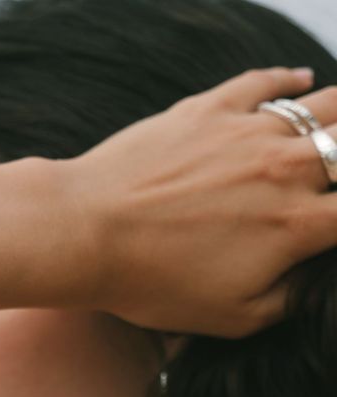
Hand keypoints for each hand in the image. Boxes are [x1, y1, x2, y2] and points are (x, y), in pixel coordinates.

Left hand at [67, 68, 336, 337]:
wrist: (85, 233)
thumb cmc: (150, 282)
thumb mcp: (230, 317)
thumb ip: (289, 297)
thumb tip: (313, 276)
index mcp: (296, 225)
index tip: (333, 222)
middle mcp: (283, 169)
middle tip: (328, 179)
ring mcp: (245, 132)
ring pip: (324, 108)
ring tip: (333, 132)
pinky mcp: (207, 109)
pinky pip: (263, 83)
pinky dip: (288, 80)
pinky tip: (299, 82)